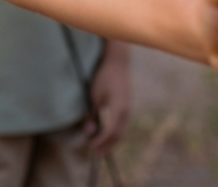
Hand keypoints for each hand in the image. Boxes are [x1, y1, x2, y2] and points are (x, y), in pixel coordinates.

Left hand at [85, 40, 130, 154]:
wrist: (117, 62)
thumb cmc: (103, 77)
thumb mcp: (94, 96)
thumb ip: (92, 115)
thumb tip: (89, 132)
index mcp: (119, 109)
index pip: (111, 132)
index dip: (101, 142)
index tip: (91, 148)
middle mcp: (126, 112)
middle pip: (118, 135)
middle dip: (107, 146)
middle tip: (96, 155)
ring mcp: (128, 109)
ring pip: (121, 131)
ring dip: (110, 141)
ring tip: (100, 149)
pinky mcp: (126, 106)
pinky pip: (121, 124)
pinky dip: (113, 133)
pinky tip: (106, 136)